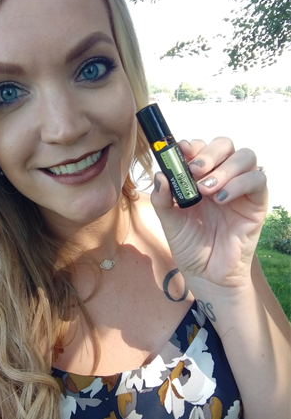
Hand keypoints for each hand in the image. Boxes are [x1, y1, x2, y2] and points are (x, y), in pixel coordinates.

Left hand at [151, 137, 267, 290]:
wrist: (206, 274)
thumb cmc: (189, 245)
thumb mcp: (169, 221)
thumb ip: (162, 198)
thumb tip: (160, 174)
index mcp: (199, 178)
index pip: (201, 148)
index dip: (192, 146)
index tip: (180, 152)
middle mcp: (221, 178)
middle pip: (225, 145)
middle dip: (209, 153)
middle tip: (194, 171)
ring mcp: (240, 189)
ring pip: (245, 156)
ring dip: (225, 168)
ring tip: (207, 190)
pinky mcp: (256, 203)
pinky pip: (258, 180)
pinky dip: (240, 184)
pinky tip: (222, 199)